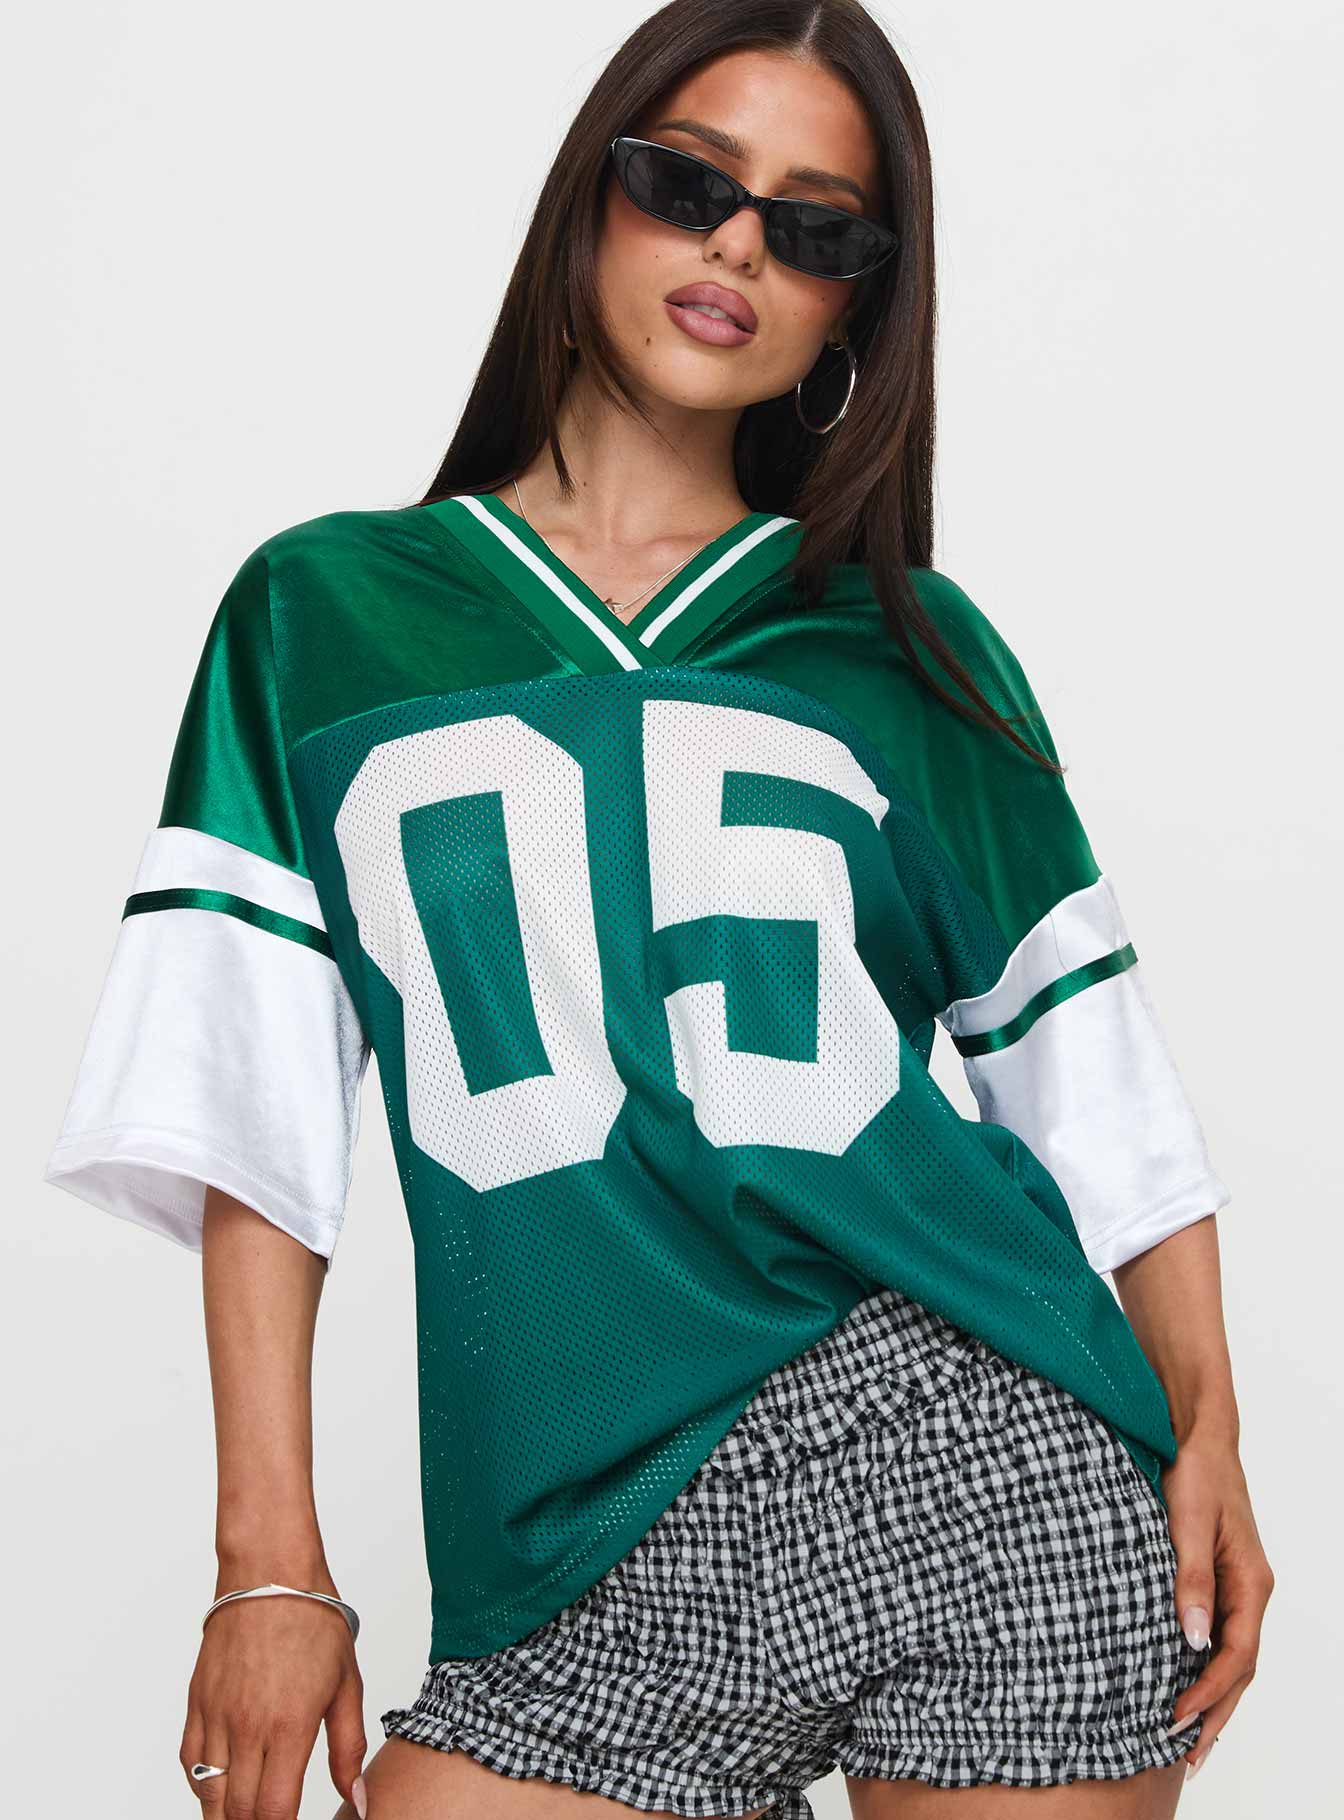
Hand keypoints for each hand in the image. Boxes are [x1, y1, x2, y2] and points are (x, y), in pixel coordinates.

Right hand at [180, 1585, 367, 1816]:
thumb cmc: (314, 1619)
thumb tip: (356, 1802)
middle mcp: (247, 1726)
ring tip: (243, 1816)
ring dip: (224, 1815)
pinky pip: (190, 1762)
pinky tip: (220, 1788)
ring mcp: (217, 1715)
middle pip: (238, 1811)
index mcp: (289, 1726)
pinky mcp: (198, 1701)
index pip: (275, 1810)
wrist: (270, 1571)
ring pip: (208, 1794)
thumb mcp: (346, 1684)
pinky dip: (202, 1786)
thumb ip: (348, 1749)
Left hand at [1161, 1423, 1273, 1776]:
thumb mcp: (1189, 1522)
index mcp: (1251, 1582)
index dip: (1209, 1693)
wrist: (1196, 1432)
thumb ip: (1190, 1579)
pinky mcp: (1216, 1575)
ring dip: (1210, 1695)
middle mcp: (1249, 1588)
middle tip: (1185, 1755)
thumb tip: (1194, 1639)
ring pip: (1229, 1654)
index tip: (1177, 1720)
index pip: (1237, 1656)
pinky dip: (1202, 1664)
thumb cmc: (1196, 1470)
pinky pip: (1216, 1633)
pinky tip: (1179, 1678)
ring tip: (1184, 1735)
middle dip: (1215, 1713)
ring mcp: (1235, 1584)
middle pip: (1239, 1667)